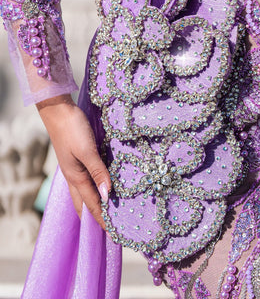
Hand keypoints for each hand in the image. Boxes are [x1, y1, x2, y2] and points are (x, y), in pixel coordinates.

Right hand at [36, 94, 110, 229]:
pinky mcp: (77, 160)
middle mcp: (74, 177)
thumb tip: (107, 195)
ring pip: (84, 194)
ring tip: (105, 214)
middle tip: (108, 230)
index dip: (102, 219)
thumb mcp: (87, 150)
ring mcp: (74, 168)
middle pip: (84, 204)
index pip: (92, 204)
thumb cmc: (73, 129)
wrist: (59, 110)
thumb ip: (98, 172)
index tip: (113, 235)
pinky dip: (94, 190)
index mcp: (76, 178)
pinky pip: (86, 181)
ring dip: (94, 205)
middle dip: (95, 218)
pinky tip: (100, 188)